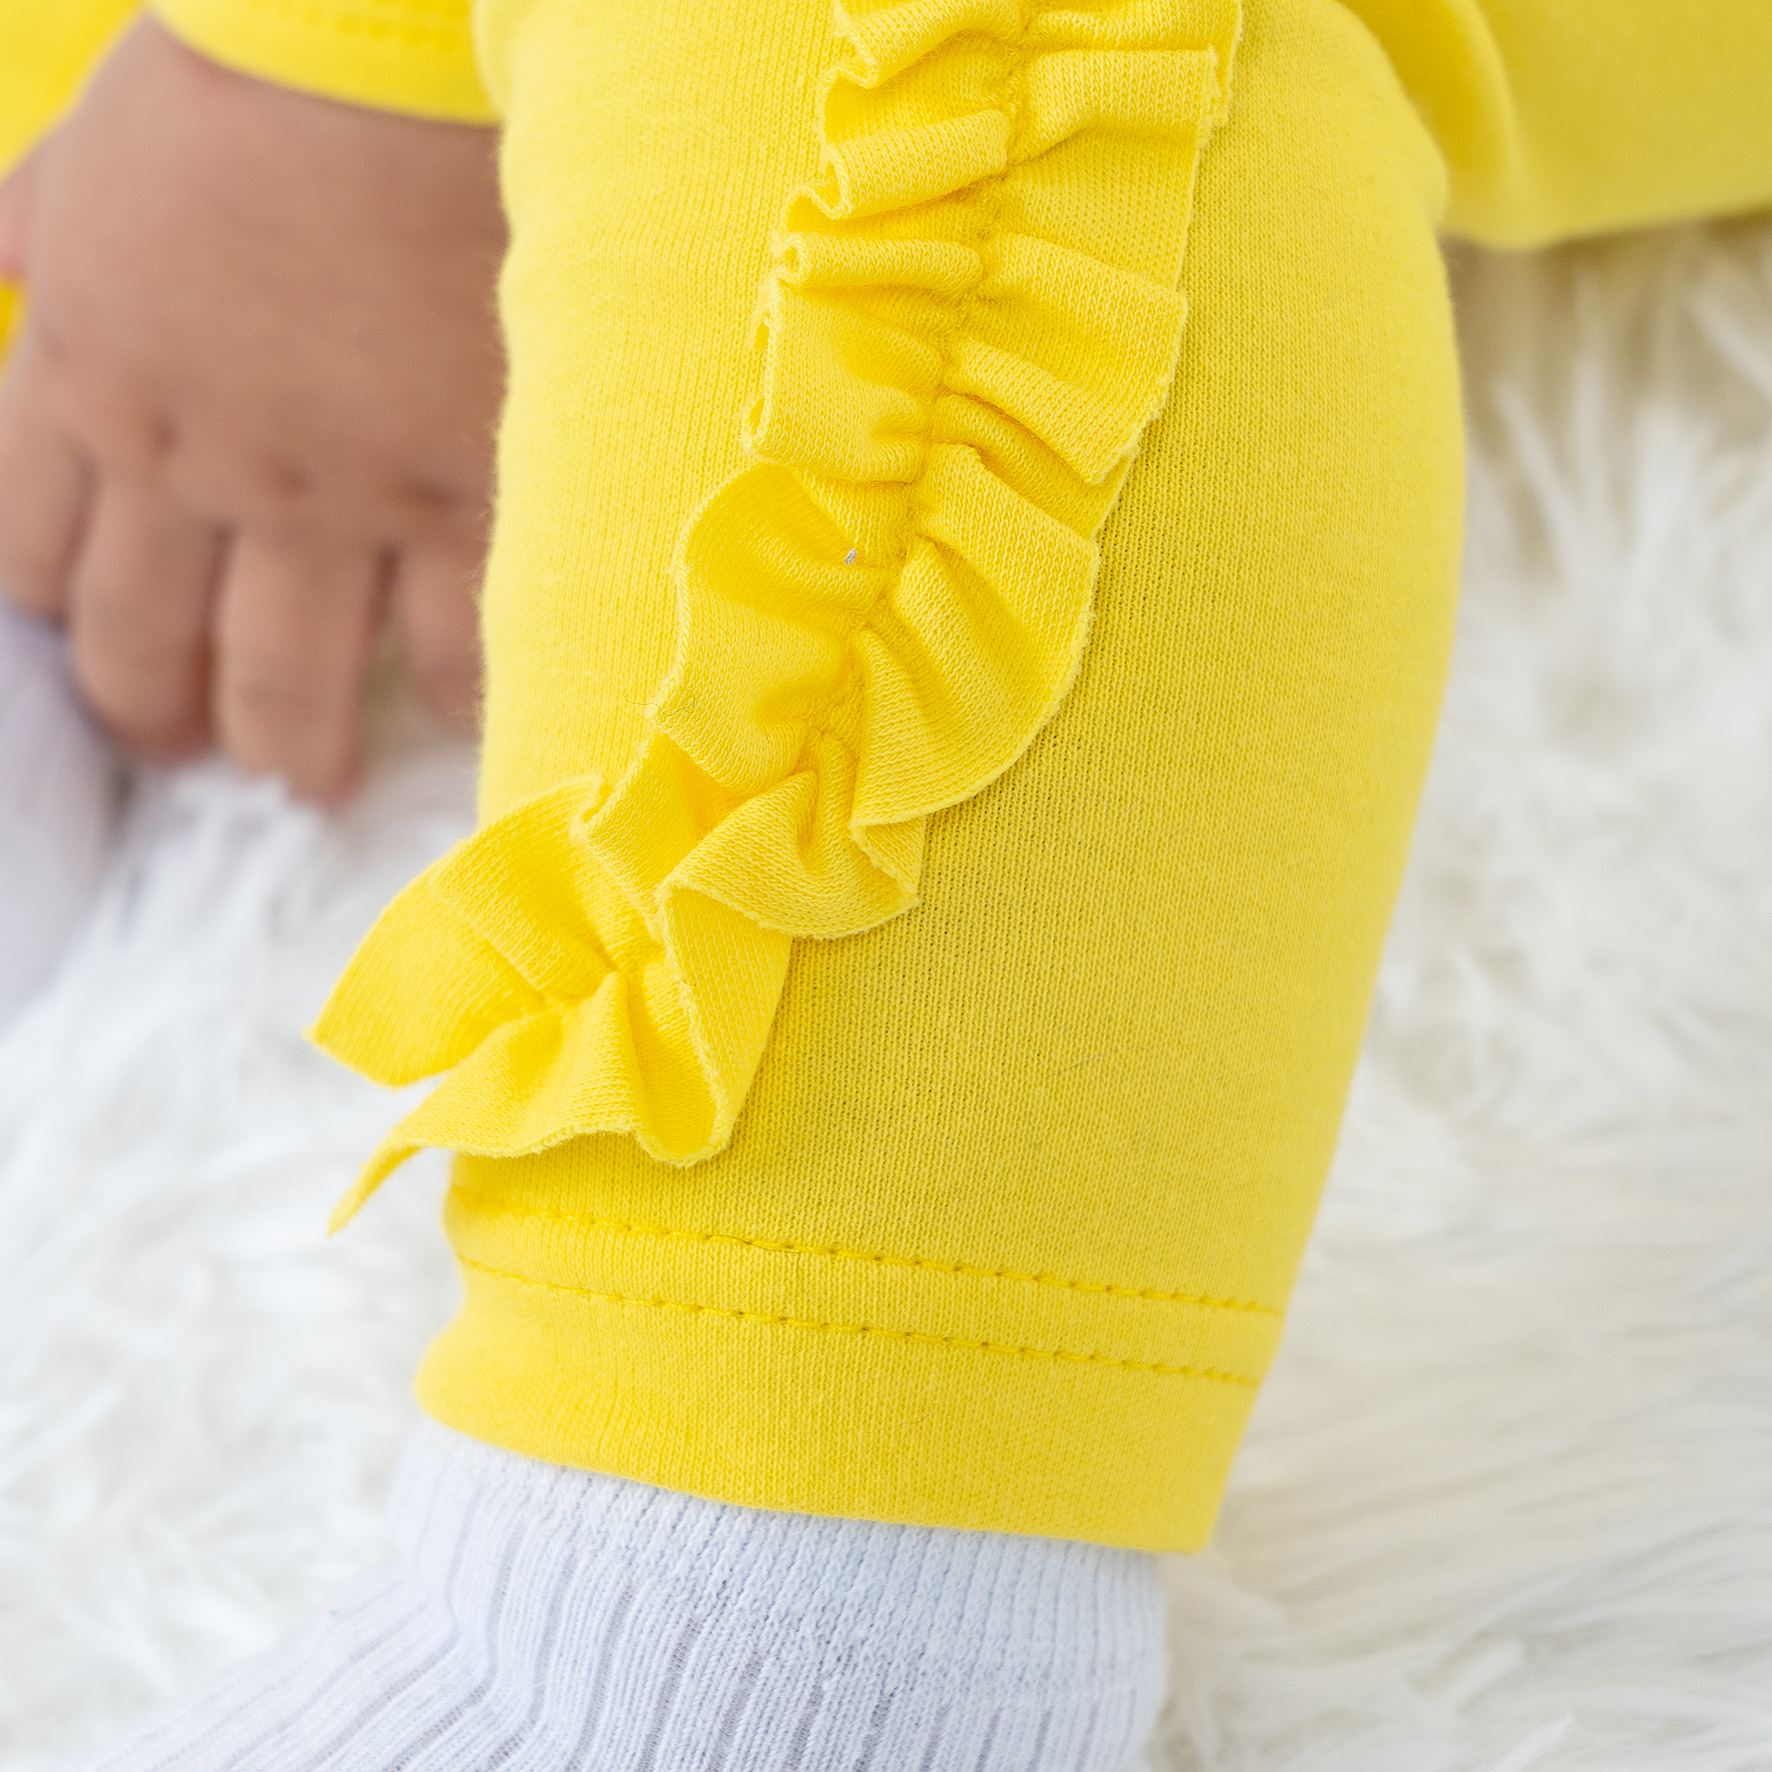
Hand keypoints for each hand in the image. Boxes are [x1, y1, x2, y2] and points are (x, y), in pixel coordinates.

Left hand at [0, 17, 504, 802]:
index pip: (28, 550)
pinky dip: (450, 699)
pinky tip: (450, 720)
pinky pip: (452, 647)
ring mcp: (336, 500)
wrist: (414, 54)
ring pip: (287, 680)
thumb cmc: (254, 76)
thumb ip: (39, 232)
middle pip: (146, 644)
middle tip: (186, 748)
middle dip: (157, 715)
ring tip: (307, 784)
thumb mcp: (91, 145)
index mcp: (87, 374)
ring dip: (290, 747)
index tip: (88, 646)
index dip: (52, 619)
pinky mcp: (465, 501)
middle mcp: (196, 464)